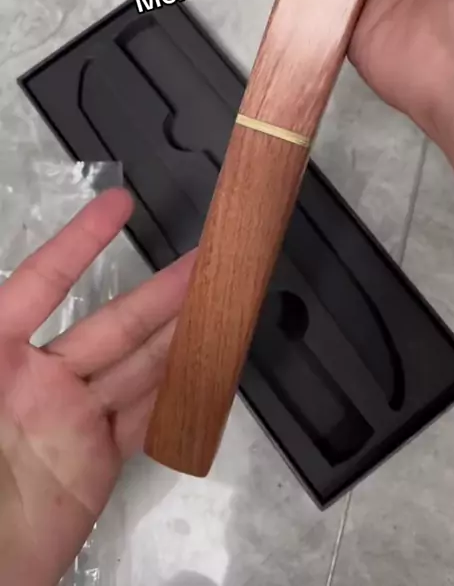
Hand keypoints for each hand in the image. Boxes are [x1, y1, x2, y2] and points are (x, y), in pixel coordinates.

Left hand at [0, 188, 192, 585]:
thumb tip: (7, 292)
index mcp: (0, 351)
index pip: (43, 280)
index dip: (81, 241)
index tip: (121, 203)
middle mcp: (41, 376)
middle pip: (112, 323)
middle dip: (161, 290)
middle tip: (207, 259)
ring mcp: (74, 417)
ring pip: (139, 366)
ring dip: (181, 334)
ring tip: (223, 303)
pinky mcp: (98, 458)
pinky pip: (144, 418)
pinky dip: (177, 393)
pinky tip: (207, 366)